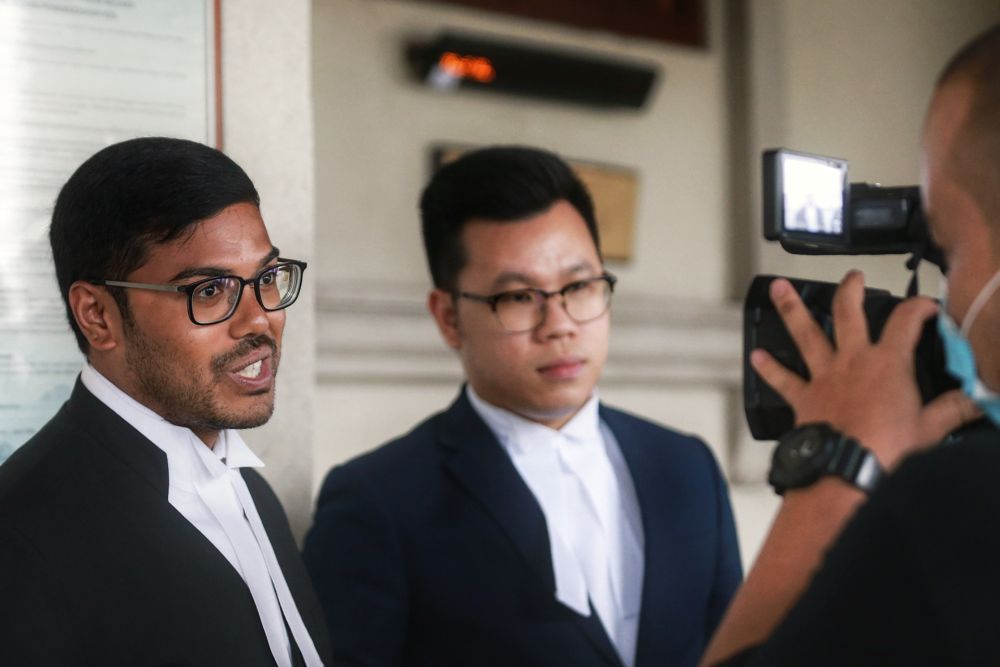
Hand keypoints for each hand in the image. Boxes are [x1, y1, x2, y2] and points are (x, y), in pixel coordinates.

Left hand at [750, 271, 979, 469]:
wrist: (846, 468)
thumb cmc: (888, 448)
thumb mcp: (931, 428)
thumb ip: (955, 408)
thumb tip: (980, 400)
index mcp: (888, 362)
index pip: (906, 321)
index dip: (919, 307)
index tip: (927, 305)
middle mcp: (853, 360)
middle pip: (848, 312)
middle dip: (851, 290)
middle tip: (853, 276)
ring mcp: (824, 375)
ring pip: (806, 333)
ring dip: (791, 308)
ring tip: (778, 288)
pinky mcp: (803, 396)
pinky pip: (782, 379)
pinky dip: (768, 368)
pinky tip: (755, 356)